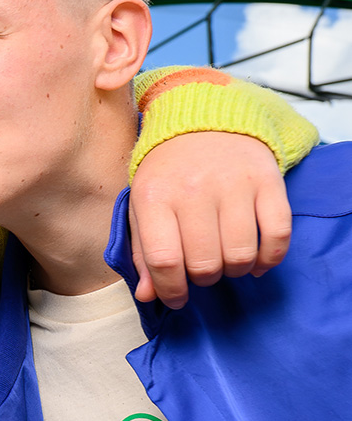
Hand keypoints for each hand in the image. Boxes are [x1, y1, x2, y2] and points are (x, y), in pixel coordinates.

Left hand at [129, 131, 291, 308]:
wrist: (204, 121)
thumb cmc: (168, 172)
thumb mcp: (142, 205)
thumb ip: (143, 251)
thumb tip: (149, 296)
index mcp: (154, 196)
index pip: (163, 260)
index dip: (170, 290)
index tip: (176, 298)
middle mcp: (193, 189)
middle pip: (204, 263)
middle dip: (203, 279)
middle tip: (201, 271)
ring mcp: (233, 184)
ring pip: (240, 255)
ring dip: (234, 271)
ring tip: (224, 261)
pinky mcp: (267, 181)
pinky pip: (277, 236)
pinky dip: (269, 259)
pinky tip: (255, 260)